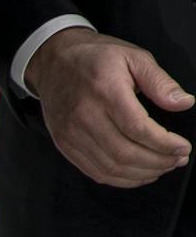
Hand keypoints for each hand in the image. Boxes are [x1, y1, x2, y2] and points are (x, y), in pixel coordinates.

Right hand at [25, 28, 192, 188]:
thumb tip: (184, 103)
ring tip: (162, 167)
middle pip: (125, 153)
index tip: (183, 147)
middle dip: (158, 162)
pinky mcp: (65, 145)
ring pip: (111, 167)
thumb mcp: (134, 57)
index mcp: (105, 92)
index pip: (138, 129)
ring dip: (142, 173)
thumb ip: (160, 81)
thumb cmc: (96, 58)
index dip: (165, 144)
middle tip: (177, 159)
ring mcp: (71, 134)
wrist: (53, 62)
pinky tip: (138, 173)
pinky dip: (120, 179)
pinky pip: (94, 171)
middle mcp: (84, 116)